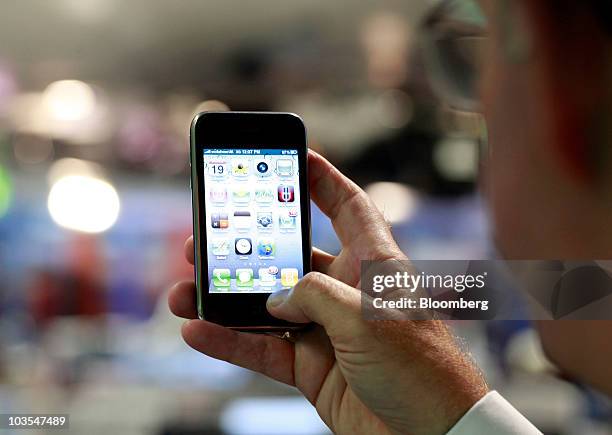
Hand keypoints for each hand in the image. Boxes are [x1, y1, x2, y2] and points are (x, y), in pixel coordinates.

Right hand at [169, 150, 487, 434]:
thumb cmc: (421, 369)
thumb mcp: (366, 318)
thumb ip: (313, 296)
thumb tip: (272, 298)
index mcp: (373, 265)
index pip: (347, 207)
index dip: (322, 179)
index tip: (292, 156)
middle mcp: (346, 292)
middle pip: (288, 257)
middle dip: (246, 248)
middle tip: (205, 238)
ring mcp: (326, 330)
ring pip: (265, 306)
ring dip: (224, 298)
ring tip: (184, 290)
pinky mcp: (311, 367)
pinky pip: (261, 349)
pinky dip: (229, 341)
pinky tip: (197, 331)